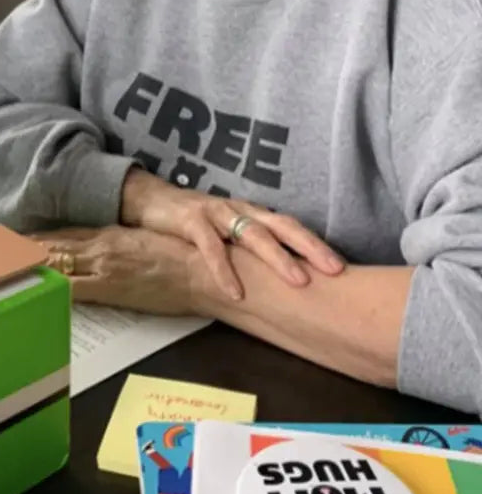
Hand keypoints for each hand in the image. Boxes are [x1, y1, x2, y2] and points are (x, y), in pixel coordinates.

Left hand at [30, 225, 204, 314]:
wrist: (202, 271)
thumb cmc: (182, 259)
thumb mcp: (145, 244)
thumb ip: (121, 246)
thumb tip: (104, 252)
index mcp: (109, 234)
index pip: (65, 235)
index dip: (40, 237)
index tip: (17, 238)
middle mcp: (101, 245)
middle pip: (53, 245)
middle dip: (25, 247)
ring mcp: (102, 265)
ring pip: (56, 261)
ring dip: (30, 263)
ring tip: (2, 264)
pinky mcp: (108, 287)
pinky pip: (69, 287)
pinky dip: (49, 286)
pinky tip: (31, 287)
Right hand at [120, 168, 343, 300]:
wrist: (150, 202)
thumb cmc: (195, 223)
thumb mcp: (226, 234)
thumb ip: (250, 250)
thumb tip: (286, 279)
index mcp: (252, 214)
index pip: (291, 227)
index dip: (316, 245)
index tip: (343, 267)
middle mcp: (240, 210)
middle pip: (281, 227)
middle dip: (309, 249)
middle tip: (334, 271)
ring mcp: (216, 213)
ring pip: (252, 234)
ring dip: (277, 258)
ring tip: (298, 282)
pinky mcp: (191, 221)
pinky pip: (210, 247)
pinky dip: (224, 270)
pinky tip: (235, 292)